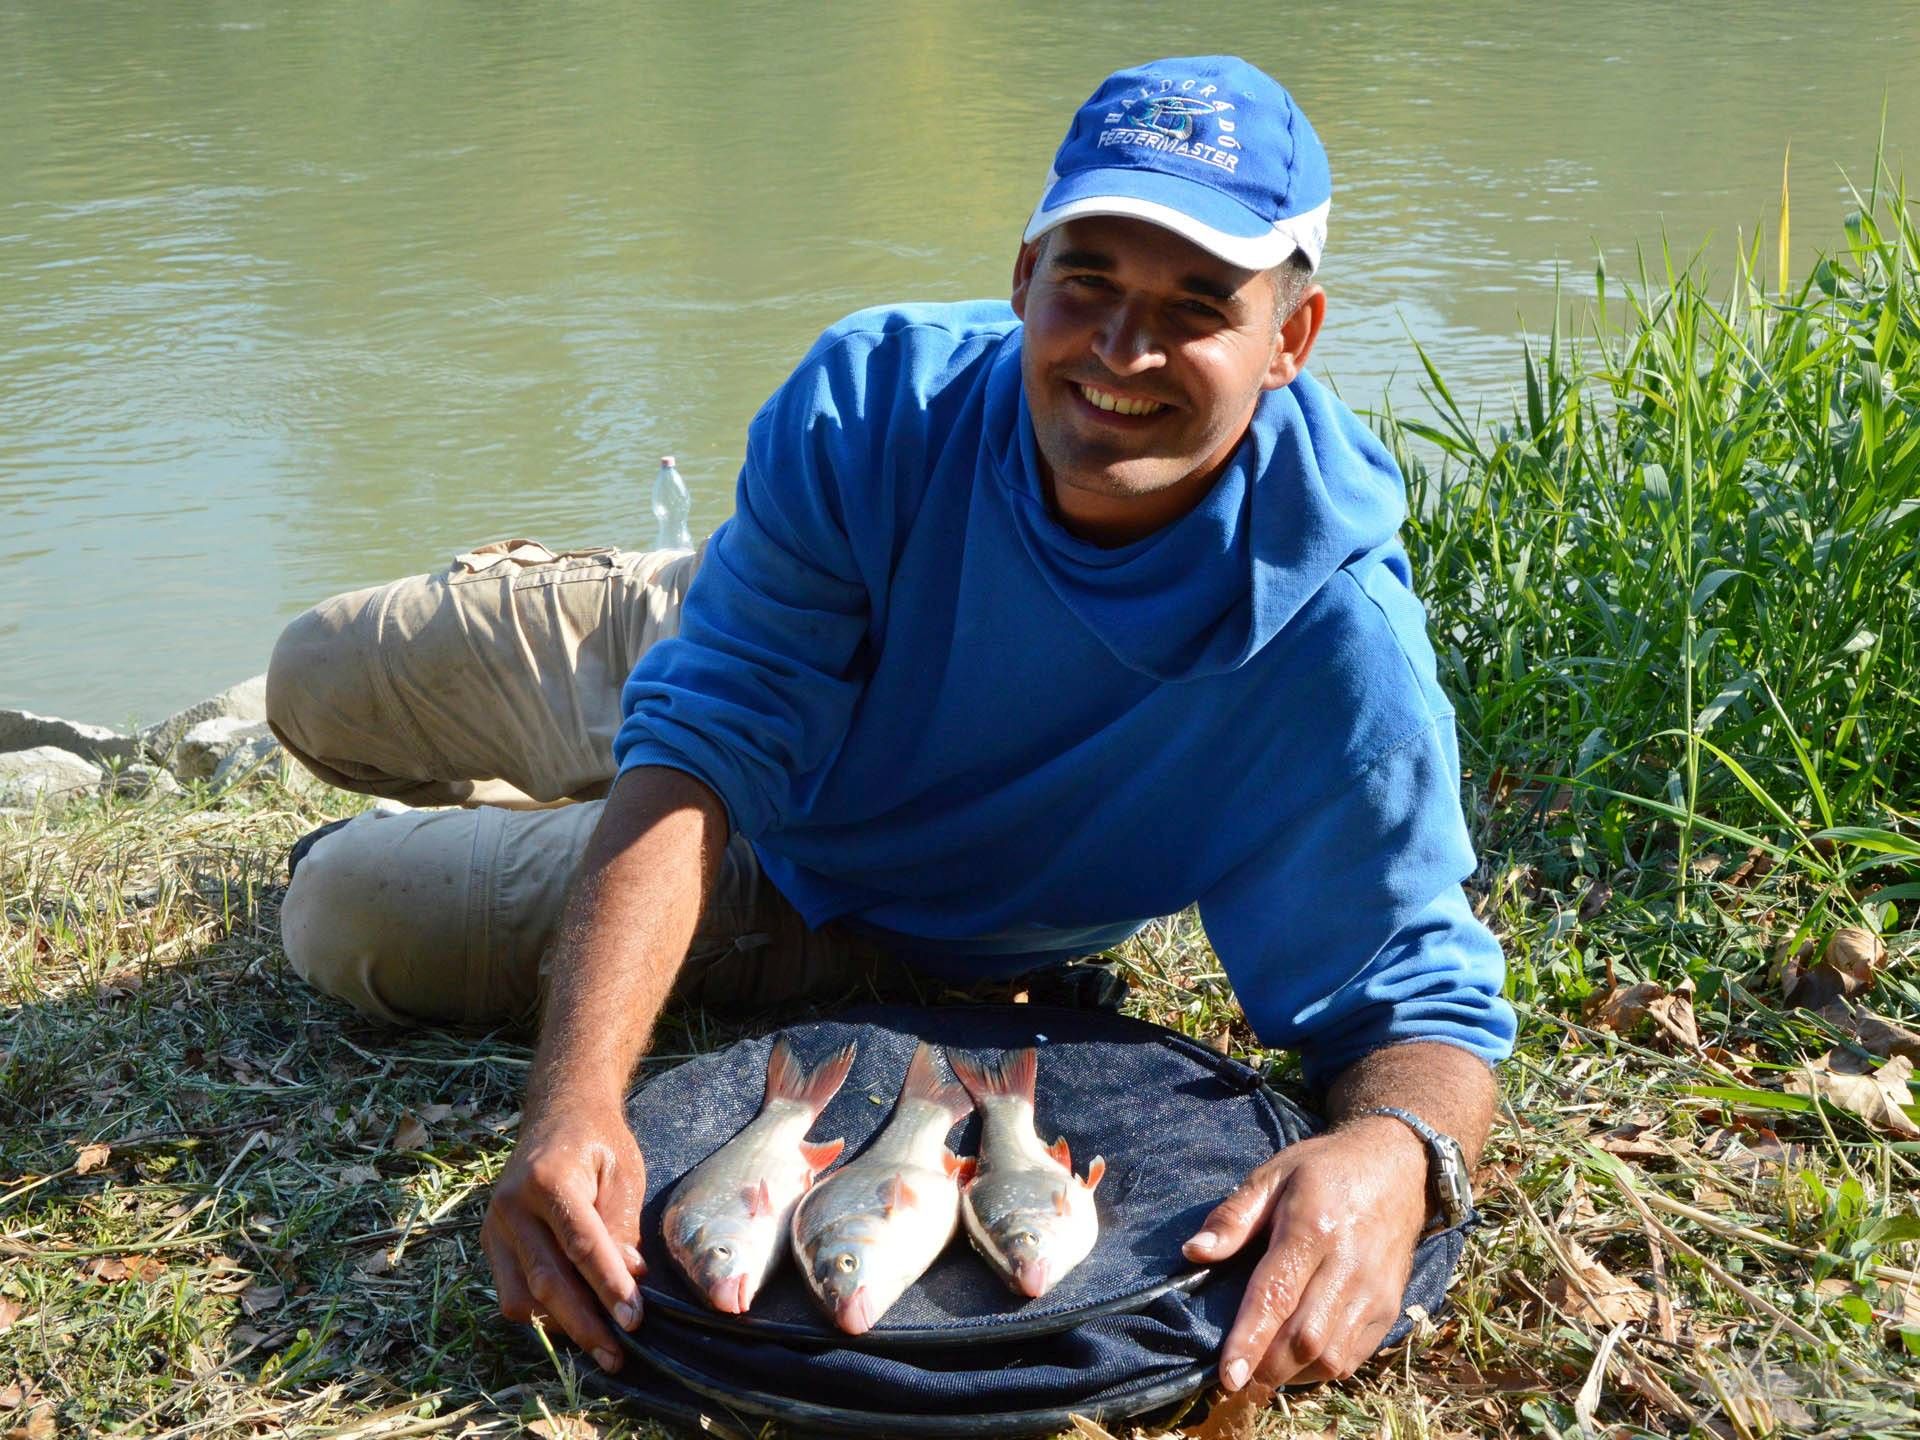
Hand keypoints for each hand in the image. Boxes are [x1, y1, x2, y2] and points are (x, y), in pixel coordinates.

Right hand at [481, 1099, 647, 1372]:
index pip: (581, 1246)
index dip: (608, 1287)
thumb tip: (629, 1281)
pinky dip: (539, 1311)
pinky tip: (571, 1316)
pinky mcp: (489, 1240)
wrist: (557, 1111)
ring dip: (560, 1324)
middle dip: (584, 1324)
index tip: (633, 1320)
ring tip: (598, 1342)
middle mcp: (512, 1206)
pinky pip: (509, 1291)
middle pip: (547, 1280)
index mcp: (548, 1180)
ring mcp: (494, 1225)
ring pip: (520, 1296)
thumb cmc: (597, 1140)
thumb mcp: (622, 1172)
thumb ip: (621, 1226)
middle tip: (616, 1354)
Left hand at [1183, 1116, 1427, 1389]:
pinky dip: (1321, 1368)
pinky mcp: (1390, 1307)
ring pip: (1331, 1356)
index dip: (1249, 1340)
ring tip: (1264, 1368)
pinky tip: (1297, 1358)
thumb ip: (1233, 1216)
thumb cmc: (1323, 1171)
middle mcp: (1348, 1265)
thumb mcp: (1272, 1176)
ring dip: (1293, 1373)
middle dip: (1267, 1367)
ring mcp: (1374, 1291)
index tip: (1227, 1376)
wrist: (1396, 1168)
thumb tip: (1193, 1252)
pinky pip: (1353, 1357)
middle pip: (1305, 1338)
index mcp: (1312, 1228)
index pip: (1276, 1296)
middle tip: (1237, 1378)